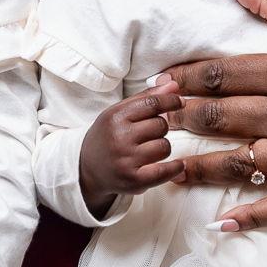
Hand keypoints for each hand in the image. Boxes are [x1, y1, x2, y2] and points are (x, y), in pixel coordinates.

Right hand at [77, 88, 184, 218]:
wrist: (87, 169)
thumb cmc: (109, 136)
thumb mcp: (119, 112)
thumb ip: (147, 97)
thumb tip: (174, 85)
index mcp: (115, 116)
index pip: (152, 103)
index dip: (170, 101)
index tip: (179, 102)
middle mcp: (119, 138)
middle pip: (161, 125)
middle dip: (161, 128)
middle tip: (149, 134)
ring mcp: (126, 160)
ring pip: (164, 147)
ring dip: (162, 148)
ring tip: (149, 150)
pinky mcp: (133, 181)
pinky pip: (164, 171)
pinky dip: (174, 168)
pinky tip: (177, 165)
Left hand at [161, 0, 266, 233]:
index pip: (220, 76)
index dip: (183, 80)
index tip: (155, 85)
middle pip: (223, 119)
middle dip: (180, 120)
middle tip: (146, 126)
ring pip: (242, 163)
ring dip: (200, 167)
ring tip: (164, 170)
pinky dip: (254, 216)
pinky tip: (224, 223)